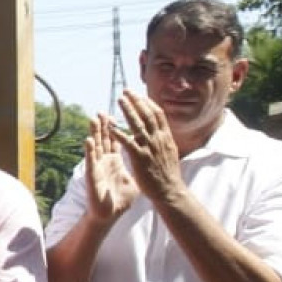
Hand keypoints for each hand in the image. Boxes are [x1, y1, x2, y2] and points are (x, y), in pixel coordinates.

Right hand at [83, 113, 139, 221]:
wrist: (110, 214)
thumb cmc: (120, 199)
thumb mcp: (133, 180)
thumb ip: (137, 168)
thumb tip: (148, 160)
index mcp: (115, 161)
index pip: (116, 140)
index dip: (117, 127)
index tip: (118, 115)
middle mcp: (105, 162)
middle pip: (104, 139)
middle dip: (104, 125)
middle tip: (103, 111)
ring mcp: (98, 168)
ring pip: (96, 147)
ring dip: (94, 132)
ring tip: (94, 119)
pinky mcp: (93, 176)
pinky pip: (91, 162)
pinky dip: (90, 151)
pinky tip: (89, 140)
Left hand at [110, 91, 184, 205]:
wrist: (170, 191)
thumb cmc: (168, 174)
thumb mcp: (170, 152)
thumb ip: (164, 140)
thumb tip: (161, 130)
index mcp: (166, 138)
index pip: (158, 115)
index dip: (148, 103)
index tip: (139, 95)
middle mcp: (159, 140)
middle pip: (147, 115)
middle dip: (137, 101)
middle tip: (126, 91)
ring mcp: (150, 148)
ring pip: (138, 125)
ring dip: (128, 111)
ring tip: (119, 100)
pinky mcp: (140, 158)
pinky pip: (128, 142)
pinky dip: (119, 133)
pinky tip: (111, 127)